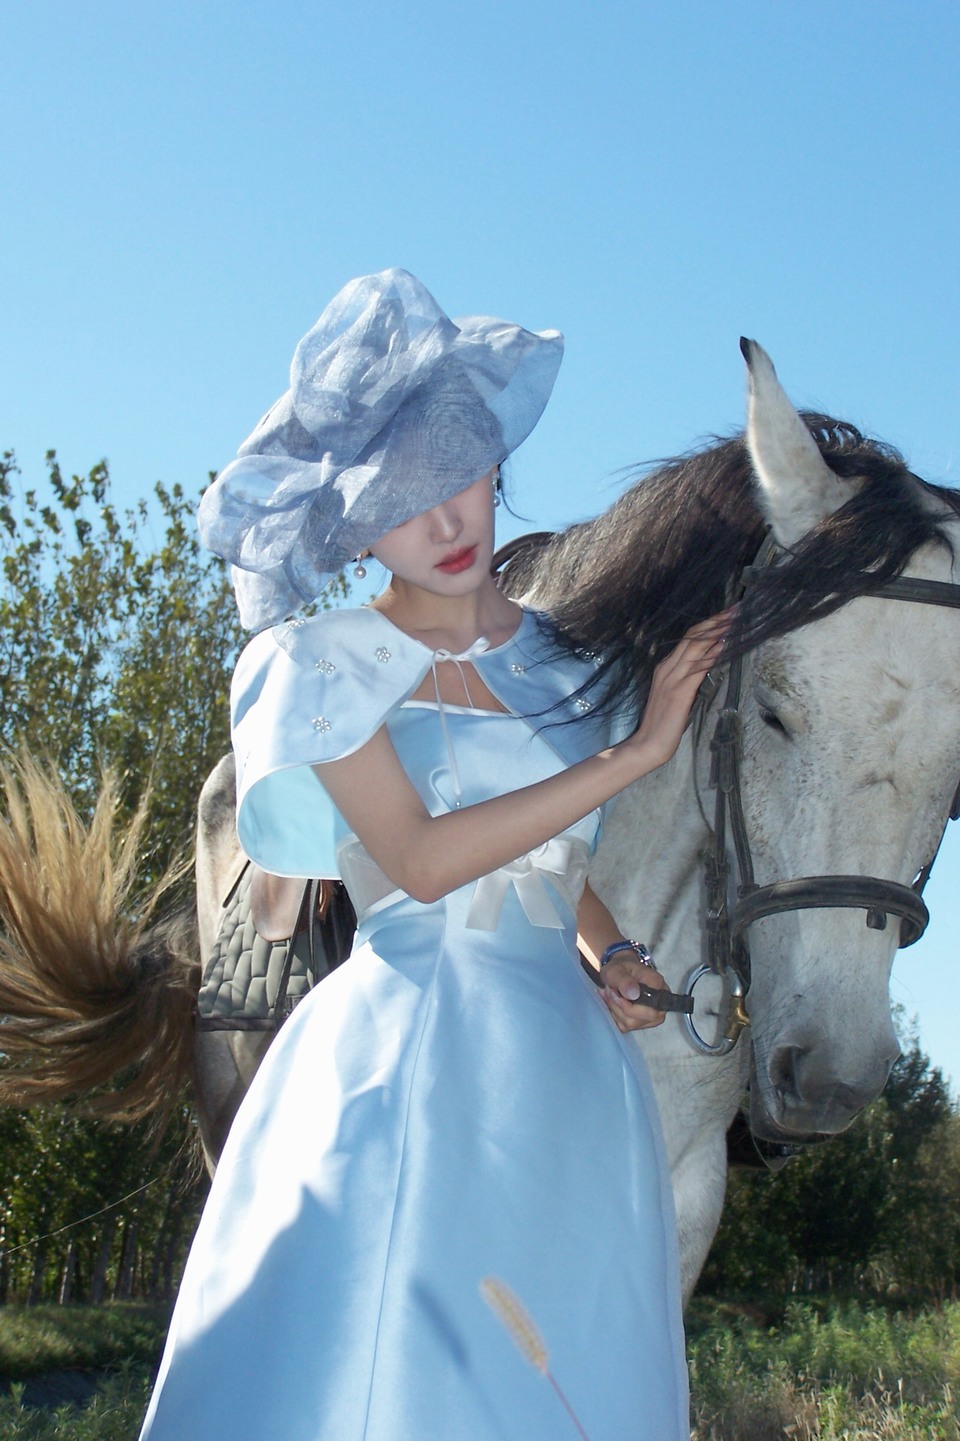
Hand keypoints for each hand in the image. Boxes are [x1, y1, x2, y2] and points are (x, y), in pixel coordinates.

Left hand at [600, 955, 668, 1031]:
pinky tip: (612, 1002)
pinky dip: (614, 1015)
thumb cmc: (621, 968)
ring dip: (615, 1010)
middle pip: (639, 1020)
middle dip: (619, 1007)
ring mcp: (652, 1015)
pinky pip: (626, 1027)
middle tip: (609, 991)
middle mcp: (660, 1004)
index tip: (614, 992)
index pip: (650, 1009)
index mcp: (658, 987)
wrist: (620, 971)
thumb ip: (624, 980)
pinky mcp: (641, 1022)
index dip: (628, 1006)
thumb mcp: (617, 969)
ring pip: (631, 1025)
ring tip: (610, 994)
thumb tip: (633, 994)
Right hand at [625, 610, 731, 770]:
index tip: (726, 614)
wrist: (649, 743)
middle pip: (693, 635)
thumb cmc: (663, 722)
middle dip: (716, 620)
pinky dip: (713, 653)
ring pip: (696, 645)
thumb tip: (708, 665)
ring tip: (735, 620)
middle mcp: (668, 667)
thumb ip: (686, 678)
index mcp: (665, 667)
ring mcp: (673, 678)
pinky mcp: (680, 691)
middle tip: (736, 608)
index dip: (708, 624)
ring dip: (718, 631)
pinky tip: (725, 644)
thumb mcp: (674, 693)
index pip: (688, 638)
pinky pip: (699, 667)